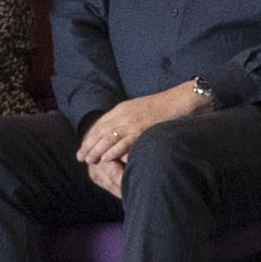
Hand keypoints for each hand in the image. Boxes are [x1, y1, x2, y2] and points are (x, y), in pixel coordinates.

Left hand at [75, 81, 214, 186]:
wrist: (179, 100)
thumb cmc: (163, 107)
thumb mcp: (140, 110)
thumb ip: (128, 118)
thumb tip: (119, 130)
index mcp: (122, 109)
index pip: (100, 124)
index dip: (90, 137)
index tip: (82, 148)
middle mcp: (123, 115)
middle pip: (100, 132)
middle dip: (89, 145)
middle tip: (80, 158)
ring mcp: (132, 122)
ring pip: (108, 138)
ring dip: (96, 150)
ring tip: (89, 161)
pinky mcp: (141, 130)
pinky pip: (124, 142)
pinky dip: (113, 151)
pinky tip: (105, 159)